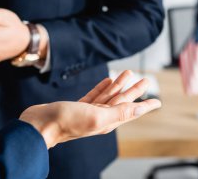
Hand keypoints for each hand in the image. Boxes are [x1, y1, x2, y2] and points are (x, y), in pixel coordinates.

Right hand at [19, 70, 161, 148]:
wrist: (39, 125)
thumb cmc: (67, 122)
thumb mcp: (98, 116)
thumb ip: (120, 112)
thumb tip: (140, 109)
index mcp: (108, 120)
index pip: (132, 111)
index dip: (146, 105)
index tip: (158, 102)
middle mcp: (100, 116)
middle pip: (122, 100)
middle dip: (134, 90)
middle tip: (146, 79)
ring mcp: (89, 111)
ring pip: (109, 96)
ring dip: (119, 85)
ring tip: (128, 73)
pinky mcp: (77, 106)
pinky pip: (95, 95)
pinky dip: (103, 87)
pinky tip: (108, 80)